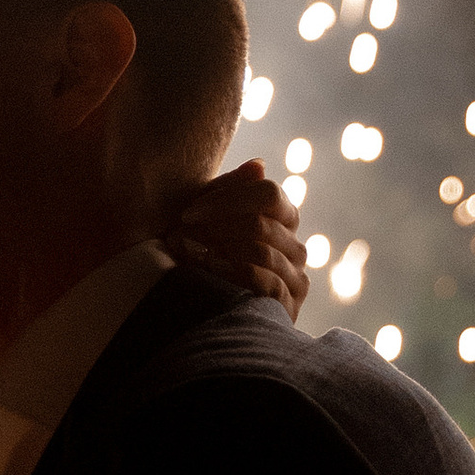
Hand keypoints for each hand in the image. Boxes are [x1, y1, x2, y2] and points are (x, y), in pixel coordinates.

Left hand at [169, 159, 308, 319]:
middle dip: (214, 228)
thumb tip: (258, 165)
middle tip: (178, 235)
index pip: (269, 194)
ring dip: (217, 250)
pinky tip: (208, 271)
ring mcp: (296, 277)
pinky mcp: (289, 306)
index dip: (228, 199)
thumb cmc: (199, 255)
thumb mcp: (209, 218)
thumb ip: (232, 190)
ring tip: (185, 253)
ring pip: (262, 251)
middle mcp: (295, 247)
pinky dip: (233, 273)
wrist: (191, 309)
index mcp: (283, 220)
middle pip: (260, 224)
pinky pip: (268, 283)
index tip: (189, 213)